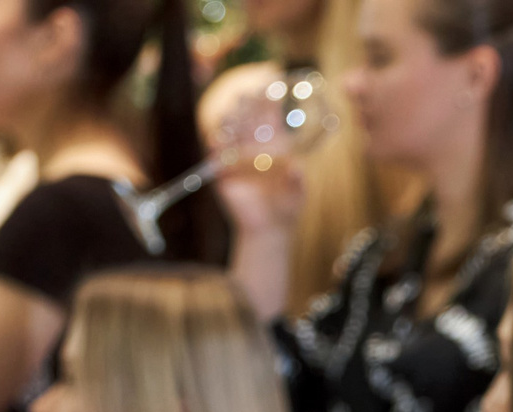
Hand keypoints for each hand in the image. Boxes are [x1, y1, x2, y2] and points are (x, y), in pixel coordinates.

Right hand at [203, 63, 305, 236]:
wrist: (269, 229)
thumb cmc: (287, 206)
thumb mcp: (297, 193)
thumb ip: (297, 182)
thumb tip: (297, 169)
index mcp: (273, 145)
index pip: (268, 115)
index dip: (268, 98)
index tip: (270, 79)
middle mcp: (253, 147)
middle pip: (246, 118)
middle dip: (245, 104)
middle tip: (247, 94)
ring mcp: (237, 159)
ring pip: (228, 132)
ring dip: (229, 121)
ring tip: (232, 113)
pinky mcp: (223, 175)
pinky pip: (215, 157)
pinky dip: (215, 147)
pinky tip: (218, 140)